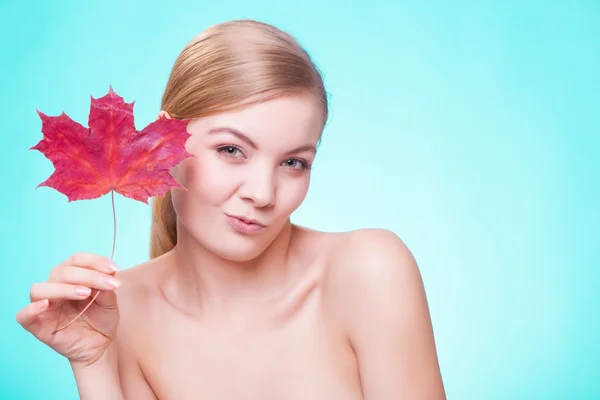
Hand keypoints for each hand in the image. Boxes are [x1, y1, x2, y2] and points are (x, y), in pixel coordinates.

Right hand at [16, 252, 120, 367]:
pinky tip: (45, 305)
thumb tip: (108, 271)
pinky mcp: (37, 324)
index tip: (114, 269)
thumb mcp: (110, 300)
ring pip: (40, 289)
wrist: (100, 345)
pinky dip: (31, 309)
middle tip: (108, 284)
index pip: (76, 260)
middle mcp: (55, 286)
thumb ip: (106, 285)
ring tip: (86, 293)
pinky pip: (23, 315)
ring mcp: (44, 305)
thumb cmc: (102, 319)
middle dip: (88, 276)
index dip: (95, 261)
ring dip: (64, 288)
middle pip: (62, 272)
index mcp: (71, 276)